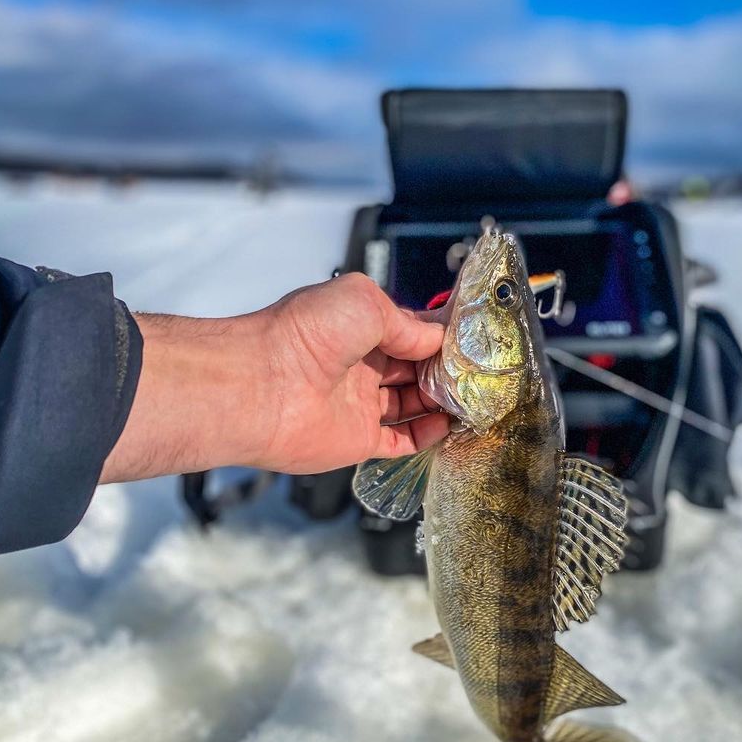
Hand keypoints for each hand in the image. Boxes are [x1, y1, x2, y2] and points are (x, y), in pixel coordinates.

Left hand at [100, 273, 448, 482]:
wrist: (259, 388)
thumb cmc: (302, 334)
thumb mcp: (363, 302)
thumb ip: (406, 322)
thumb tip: (436, 339)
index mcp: (357, 326)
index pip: (411, 330)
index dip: (441, 335)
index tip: (475, 340)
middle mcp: (359, 365)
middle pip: (415, 368)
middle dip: (446, 368)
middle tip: (481, 371)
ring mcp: (358, 403)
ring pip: (411, 404)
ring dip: (442, 401)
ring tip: (474, 398)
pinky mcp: (356, 439)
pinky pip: (399, 440)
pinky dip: (426, 435)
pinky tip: (448, 426)